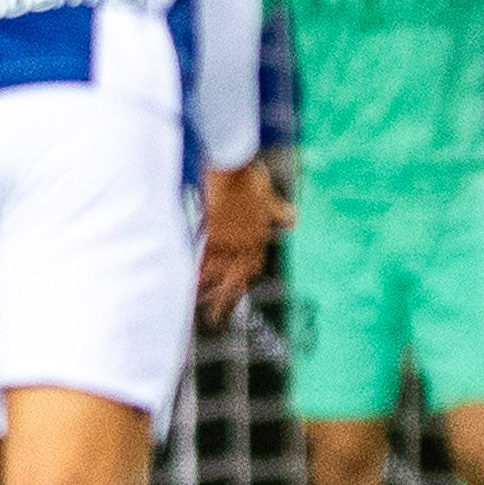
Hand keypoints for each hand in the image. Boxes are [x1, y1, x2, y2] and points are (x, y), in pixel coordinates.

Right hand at [199, 160, 290, 322]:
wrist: (235, 167)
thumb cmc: (251, 177)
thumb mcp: (269, 196)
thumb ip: (279, 211)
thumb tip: (293, 220)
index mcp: (258, 234)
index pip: (252, 263)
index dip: (244, 278)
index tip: (237, 290)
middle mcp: (245, 241)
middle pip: (235, 276)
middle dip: (226, 298)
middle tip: (218, 317)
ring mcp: (229, 239)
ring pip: (219, 273)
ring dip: (211, 294)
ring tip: (203, 311)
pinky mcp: (213, 233)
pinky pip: (205, 259)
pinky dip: (198, 274)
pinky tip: (190, 287)